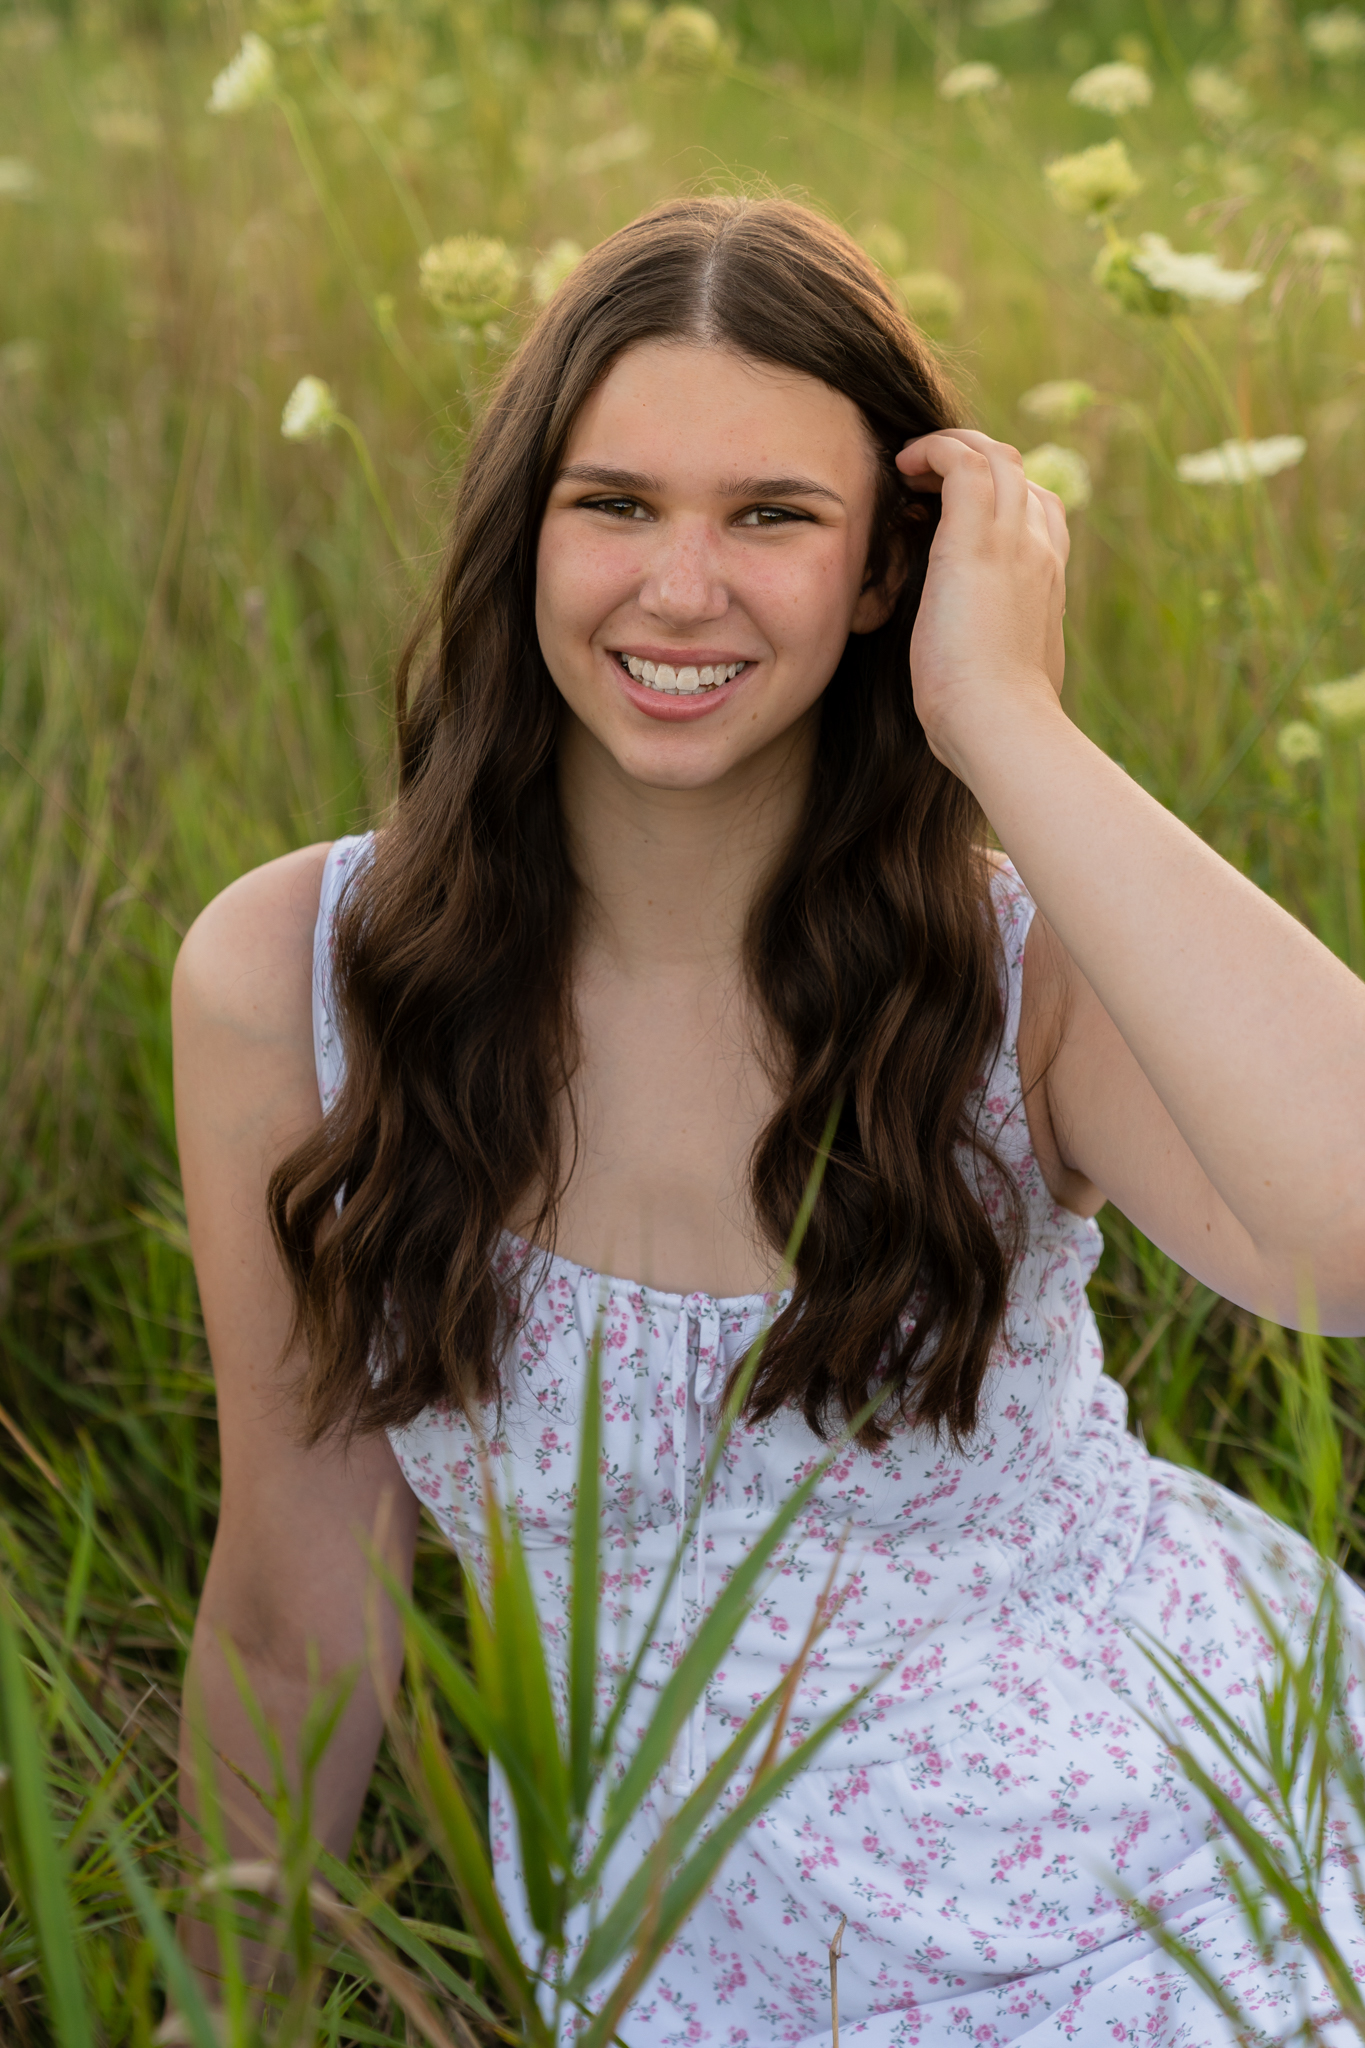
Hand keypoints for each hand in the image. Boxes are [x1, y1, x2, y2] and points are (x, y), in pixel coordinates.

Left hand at [896, 429, 1068, 781]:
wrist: (1001, 724)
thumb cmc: (996, 717)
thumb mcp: (1009, 670)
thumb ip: (1002, 645)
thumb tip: (988, 655)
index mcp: (1047, 579)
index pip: (1038, 508)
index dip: (998, 494)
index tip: (951, 509)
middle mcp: (1038, 549)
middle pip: (1017, 472)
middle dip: (972, 460)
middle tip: (924, 479)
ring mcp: (1012, 540)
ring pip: (994, 455)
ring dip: (950, 448)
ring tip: (911, 467)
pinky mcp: (974, 541)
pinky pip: (961, 462)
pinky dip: (932, 451)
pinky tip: (903, 468)